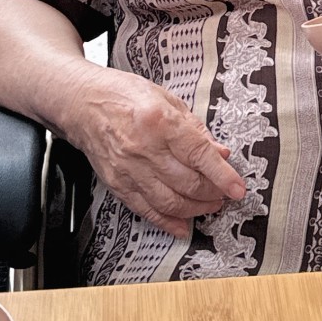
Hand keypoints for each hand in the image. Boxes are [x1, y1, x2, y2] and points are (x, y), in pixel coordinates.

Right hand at [65, 66, 245, 237]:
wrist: (83, 104)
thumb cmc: (125, 95)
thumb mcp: (167, 99)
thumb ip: (195, 128)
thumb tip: (220, 152)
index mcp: (159, 121)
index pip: (199, 154)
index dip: (222, 175)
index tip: (238, 189)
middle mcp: (144, 148)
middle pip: (187, 182)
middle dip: (212, 193)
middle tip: (225, 194)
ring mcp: (128, 170)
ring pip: (169, 201)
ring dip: (195, 209)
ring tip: (210, 206)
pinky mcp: (118, 184)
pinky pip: (146, 210)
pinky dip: (167, 222)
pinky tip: (183, 225)